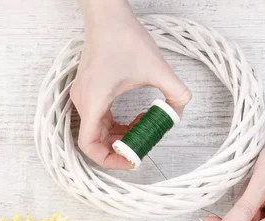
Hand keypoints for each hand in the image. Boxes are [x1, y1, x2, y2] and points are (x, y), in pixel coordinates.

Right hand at [71, 3, 191, 168]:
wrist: (109, 16)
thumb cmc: (124, 38)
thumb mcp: (158, 69)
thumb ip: (176, 93)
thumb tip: (180, 111)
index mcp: (93, 101)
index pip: (89, 145)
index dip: (109, 160)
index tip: (131, 158)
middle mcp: (83, 102)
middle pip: (96, 141)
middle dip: (122, 147)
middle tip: (144, 142)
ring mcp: (84, 97)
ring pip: (98, 131)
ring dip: (121, 135)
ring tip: (144, 126)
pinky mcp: (90, 91)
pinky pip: (100, 119)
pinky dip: (117, 124)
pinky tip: (136, 117)